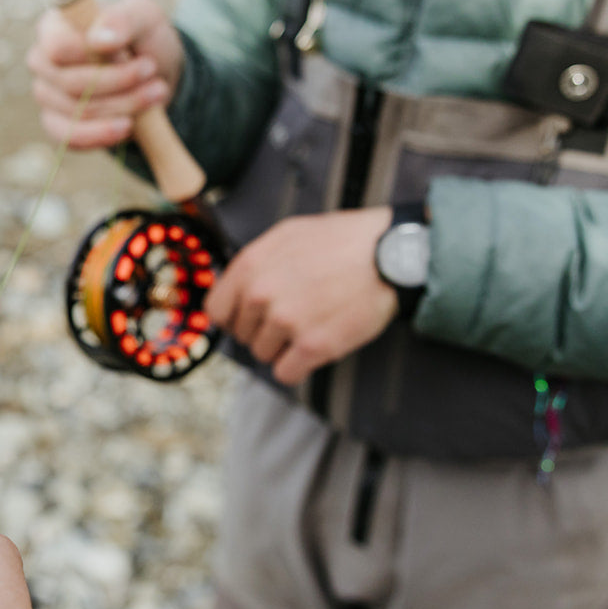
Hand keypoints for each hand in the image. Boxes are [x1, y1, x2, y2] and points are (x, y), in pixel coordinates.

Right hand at [26, 0, 183, 148]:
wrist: (152, 74)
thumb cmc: (141, 37)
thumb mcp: (144, 17)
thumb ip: (123, 19)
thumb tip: (100, 40)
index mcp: (53, 27)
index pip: (57, 47)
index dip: (94, 57)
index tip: (141, 58)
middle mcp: (42, 61)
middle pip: (69, 83)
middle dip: (119, 83)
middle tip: (154, 74)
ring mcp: (46, 95)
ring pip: (77, 112)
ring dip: (122, 107)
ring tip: (156, 94)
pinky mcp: (56, 125)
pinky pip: (71, 138)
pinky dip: (103, 135)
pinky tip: (129, 126)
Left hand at [205, 207, 397, 385]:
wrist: (390, 254)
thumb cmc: (342, 240)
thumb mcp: (287, 235)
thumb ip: (255, 263)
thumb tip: (235, 289)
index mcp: (250, 266)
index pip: (217, 311)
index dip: (233, 318)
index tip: (249, 319)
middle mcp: (261, 294)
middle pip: (243, 335)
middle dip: (263, 330)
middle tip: (293, 317)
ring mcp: (286, 321)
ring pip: (263, 355)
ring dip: (282, 348)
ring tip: (309, 326)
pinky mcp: (313, 346)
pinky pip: (285, 373)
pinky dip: (297, 367)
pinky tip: (313, 348)